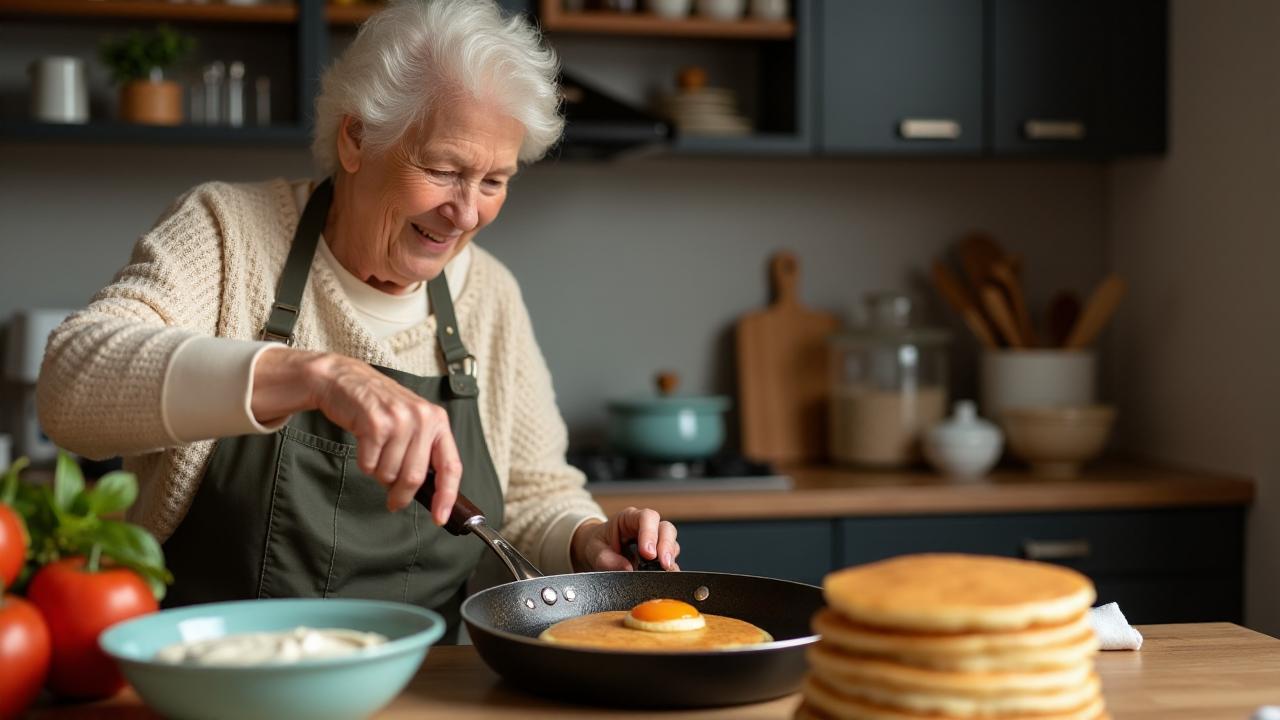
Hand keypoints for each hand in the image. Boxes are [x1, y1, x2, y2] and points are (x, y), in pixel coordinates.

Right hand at [250, 347, 460, 521]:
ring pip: (390, 474)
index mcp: (437, 421)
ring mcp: (399, 420)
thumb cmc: (379, 407)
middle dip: (401, 495)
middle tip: (393, 500)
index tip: (440, 517)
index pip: (451, 466)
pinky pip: (369, 465)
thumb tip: (430, 495)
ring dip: (379, 474)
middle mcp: (422, 418)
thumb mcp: (412, 422)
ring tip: (376, 453)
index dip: (447, 496)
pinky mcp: (375, 423)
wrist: (345, 380)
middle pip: (415, 477)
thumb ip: (423, 452)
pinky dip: (364, 463)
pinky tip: (364, 443)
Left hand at [570, 507, 679, 571]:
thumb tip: (627, 568)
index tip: (648, 553)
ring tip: (665, 571)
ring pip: (672, 541)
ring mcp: (655, 539)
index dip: (650, 533)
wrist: (596, 550)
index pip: (646, 518)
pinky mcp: (658, 554)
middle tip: (663, 564)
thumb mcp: (594, 550)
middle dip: (666, 546)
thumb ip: (606, 559)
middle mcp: (645, 526)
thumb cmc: (597, 545)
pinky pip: (670, 557)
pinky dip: (669, 566)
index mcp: (629, 518)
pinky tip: (665, 575)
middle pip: (665, 528)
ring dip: (670, 557)